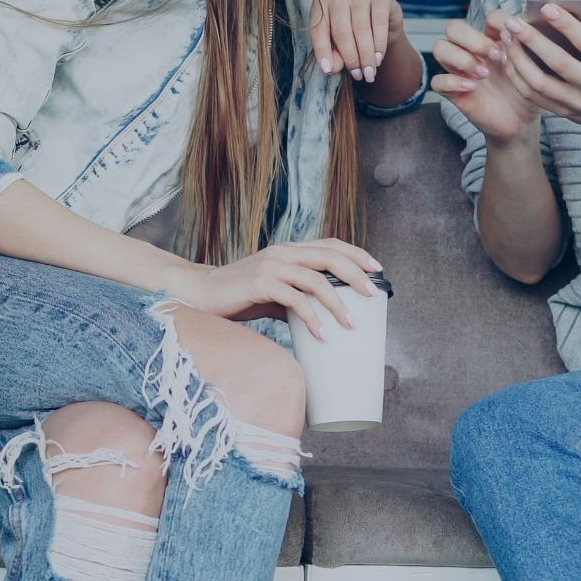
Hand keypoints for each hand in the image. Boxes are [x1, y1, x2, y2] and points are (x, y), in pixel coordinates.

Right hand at [168, 239, 386, 340]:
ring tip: (351, 324)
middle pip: (329, 257)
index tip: (378, 269)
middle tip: (373, 295)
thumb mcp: (275, 291)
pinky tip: (322, 335)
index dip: (357, 254)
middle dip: (356, 275)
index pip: (330, 244)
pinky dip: (312, 319)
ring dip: (337, 303)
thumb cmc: (240, 294)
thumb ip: (298, 295)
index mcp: (289, 250)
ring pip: (315, 279)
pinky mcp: (260, 284)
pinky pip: (294, 300)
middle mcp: (283, 253)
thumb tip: (325, 316)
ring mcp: (271, 266)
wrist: (202, 293)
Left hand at [309, 0, 404, 82]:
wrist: (381, 22)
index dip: (322, 51)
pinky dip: (379, 45)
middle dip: (351, 58)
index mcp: (320, 4)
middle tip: (358, 76)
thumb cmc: (352, 34)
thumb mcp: (337, 44)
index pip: (318, 29)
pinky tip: (378, 58)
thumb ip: (332, 53)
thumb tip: (333, 67)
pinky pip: (379, 24)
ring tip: (369, 73)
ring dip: (366, 55)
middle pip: (341, 31)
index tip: (328, 71)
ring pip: (361, 29)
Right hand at [431, 13, 541, 145]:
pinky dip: (453, 81)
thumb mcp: (532, 66)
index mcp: (494, 40)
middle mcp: (472, 51)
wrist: (521, 121)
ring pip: (440, 48)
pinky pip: (437, 81)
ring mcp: (460, 70)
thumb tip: (520, 26)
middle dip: (473, 39)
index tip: (513, 39)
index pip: (488, 16)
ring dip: (462, 58)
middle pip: (454, 27)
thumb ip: (526, 45)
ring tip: (484, 74)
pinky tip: (472, 87)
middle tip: (494, 56)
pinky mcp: (453, 91)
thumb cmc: (526, 91)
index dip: (498, 23)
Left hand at [499, 3, 580, 133]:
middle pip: (558, 62)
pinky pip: (533, 96)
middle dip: (533, 41)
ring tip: (506, 38)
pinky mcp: (563, 112)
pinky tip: (507, 58)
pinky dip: (517, 77)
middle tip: (514, 22)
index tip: (546, 7)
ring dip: (518, 59)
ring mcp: (576, 102)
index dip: (566, 25)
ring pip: (539, 82)